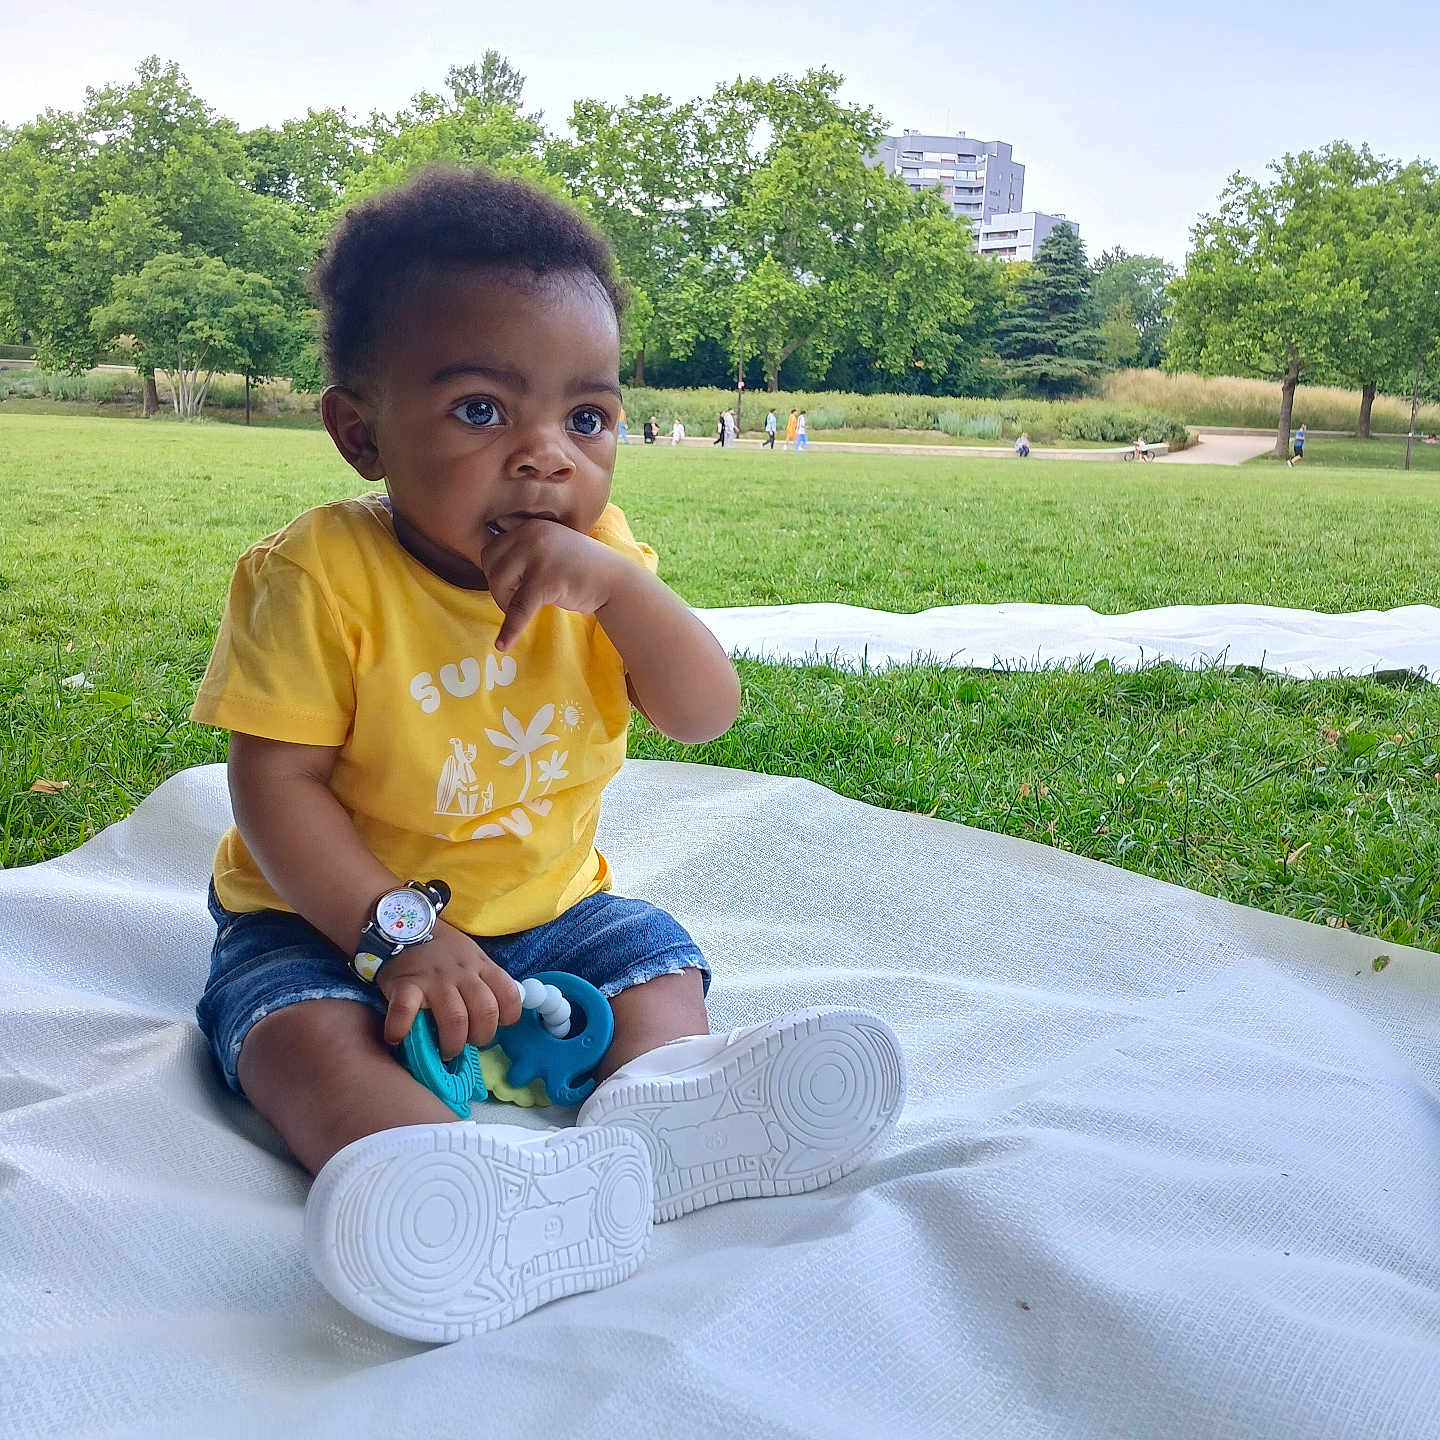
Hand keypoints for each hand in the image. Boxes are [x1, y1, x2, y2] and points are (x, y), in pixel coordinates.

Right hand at [376, 920, 522, 1059]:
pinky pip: (406, 1012)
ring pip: (455, 1019)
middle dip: (481, 1037)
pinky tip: (397, 1038)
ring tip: (445, 1051)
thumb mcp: (471, 957)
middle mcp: (463, 973)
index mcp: (482, 966)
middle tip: (468, 1042)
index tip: (495, 1025)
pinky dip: (400, 1030)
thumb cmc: (441, 950)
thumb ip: (484, 981)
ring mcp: (435, 980)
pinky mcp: (406, 985)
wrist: (403, 927)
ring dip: (453, 1043)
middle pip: (485, 1012)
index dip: (508, 1017)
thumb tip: (495, 1017)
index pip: (509, 994)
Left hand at [481, 519, 627, 651]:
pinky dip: (510, 629)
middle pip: (490, 564)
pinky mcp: (545, 580)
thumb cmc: (582, 570)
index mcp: (530, 526)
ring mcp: (538, 555)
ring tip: (523, 611)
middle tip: (516, 601)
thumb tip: (489, 569)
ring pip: (499, 584)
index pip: (492, 547)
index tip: (512, 587)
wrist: (616, 582)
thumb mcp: (550, 549)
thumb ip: (524, 551)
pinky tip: (503, 644)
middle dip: (498, 587)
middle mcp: (531, 534)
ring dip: (506, 603)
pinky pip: (518, 608)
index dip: (496, 572)